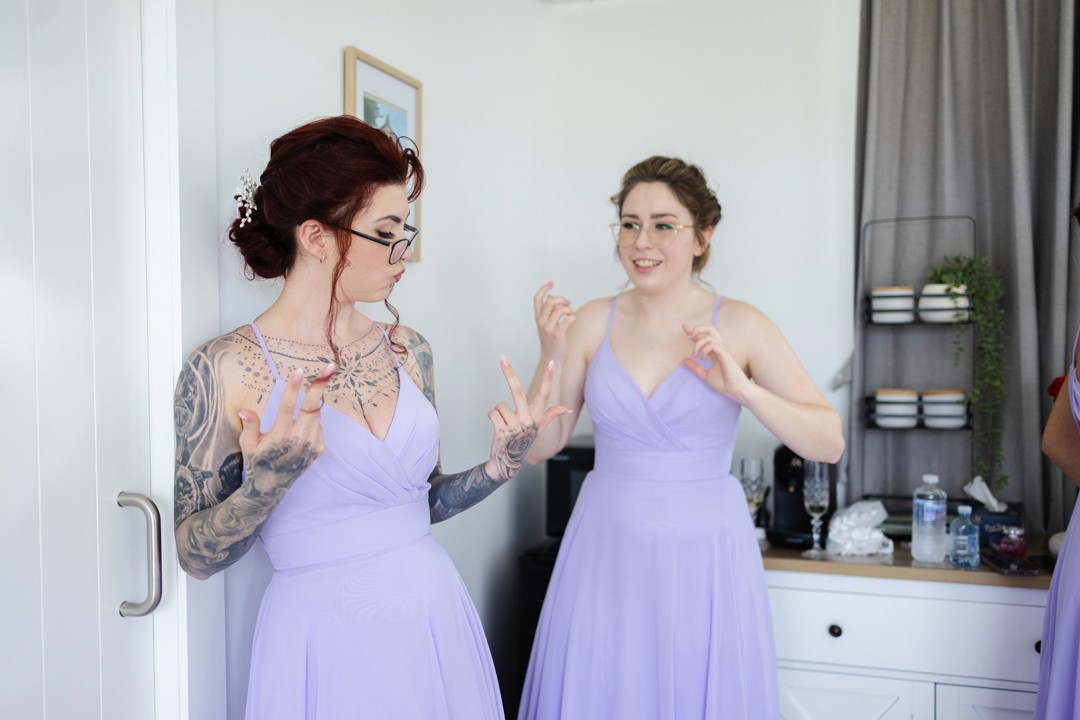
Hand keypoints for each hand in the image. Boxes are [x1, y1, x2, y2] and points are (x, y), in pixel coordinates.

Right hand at [237, 363, 334, 491]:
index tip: (299, 370)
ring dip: (316, 398)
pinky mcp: (319, 448)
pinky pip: (318, 425)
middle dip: (320, 385)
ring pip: (316, 414)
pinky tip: (303, 418)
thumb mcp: (247, 445)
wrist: (272, 486)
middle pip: (312, 406)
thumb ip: (249, 426)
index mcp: (280, 436)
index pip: (288, 406)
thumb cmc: (256, 461)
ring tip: (318, 381)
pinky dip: (312, 417)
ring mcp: (312, 444)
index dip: (294, 387)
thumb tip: (244, 411)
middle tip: (330, 367)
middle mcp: (299, 440)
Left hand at [486, 356, 568, 480]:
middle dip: (509, 372)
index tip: (552, 362)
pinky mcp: (502, 431)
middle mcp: (528, 421)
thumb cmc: (523, 441)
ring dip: (498, 413)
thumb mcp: (538, 429)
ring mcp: (515, 427)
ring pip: (500, 405)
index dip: (548, 378)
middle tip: (502, 357)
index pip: (545, 394)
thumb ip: (551, 415)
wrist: (507, 462)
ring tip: (504, 425)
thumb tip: (568, 409)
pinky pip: (492, 413)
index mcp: (536, 417)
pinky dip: (492, 418)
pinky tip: (497, 428)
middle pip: (518, 391)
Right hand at [534, 281, 574, 360]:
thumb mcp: (546, 324)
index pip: (537, 298)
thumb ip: (548, 311)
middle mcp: (541, 322)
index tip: (552, 282)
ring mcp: (549, 328)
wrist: (551, 358)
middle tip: (568, 303)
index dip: (544, 288)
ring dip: (568, 309)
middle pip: (550, 301)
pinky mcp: (558, 334)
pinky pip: (567, 319)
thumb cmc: (551, 340)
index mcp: (538, 317)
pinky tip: (572, 319)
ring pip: (560, 309)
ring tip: (570, 314)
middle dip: (562, 299)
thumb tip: (551, 297)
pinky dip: (572, 316)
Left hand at [682, 323, 751, 401]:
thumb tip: (684, 360)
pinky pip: (713, 345)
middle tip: (689, 337)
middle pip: (710, 329)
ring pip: (709, 337)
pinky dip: (705, 349)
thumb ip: (695, 367)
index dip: (694, 331)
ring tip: (695, 356)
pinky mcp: (726, 355)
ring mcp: (724, 351)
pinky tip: (703, 358)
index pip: (704, 337)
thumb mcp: (705, 375)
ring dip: (698, 344)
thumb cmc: (725, 384)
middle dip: (698, 329)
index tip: (684, 326)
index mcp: (715, 352)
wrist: (736, 392)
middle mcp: (720, 348)